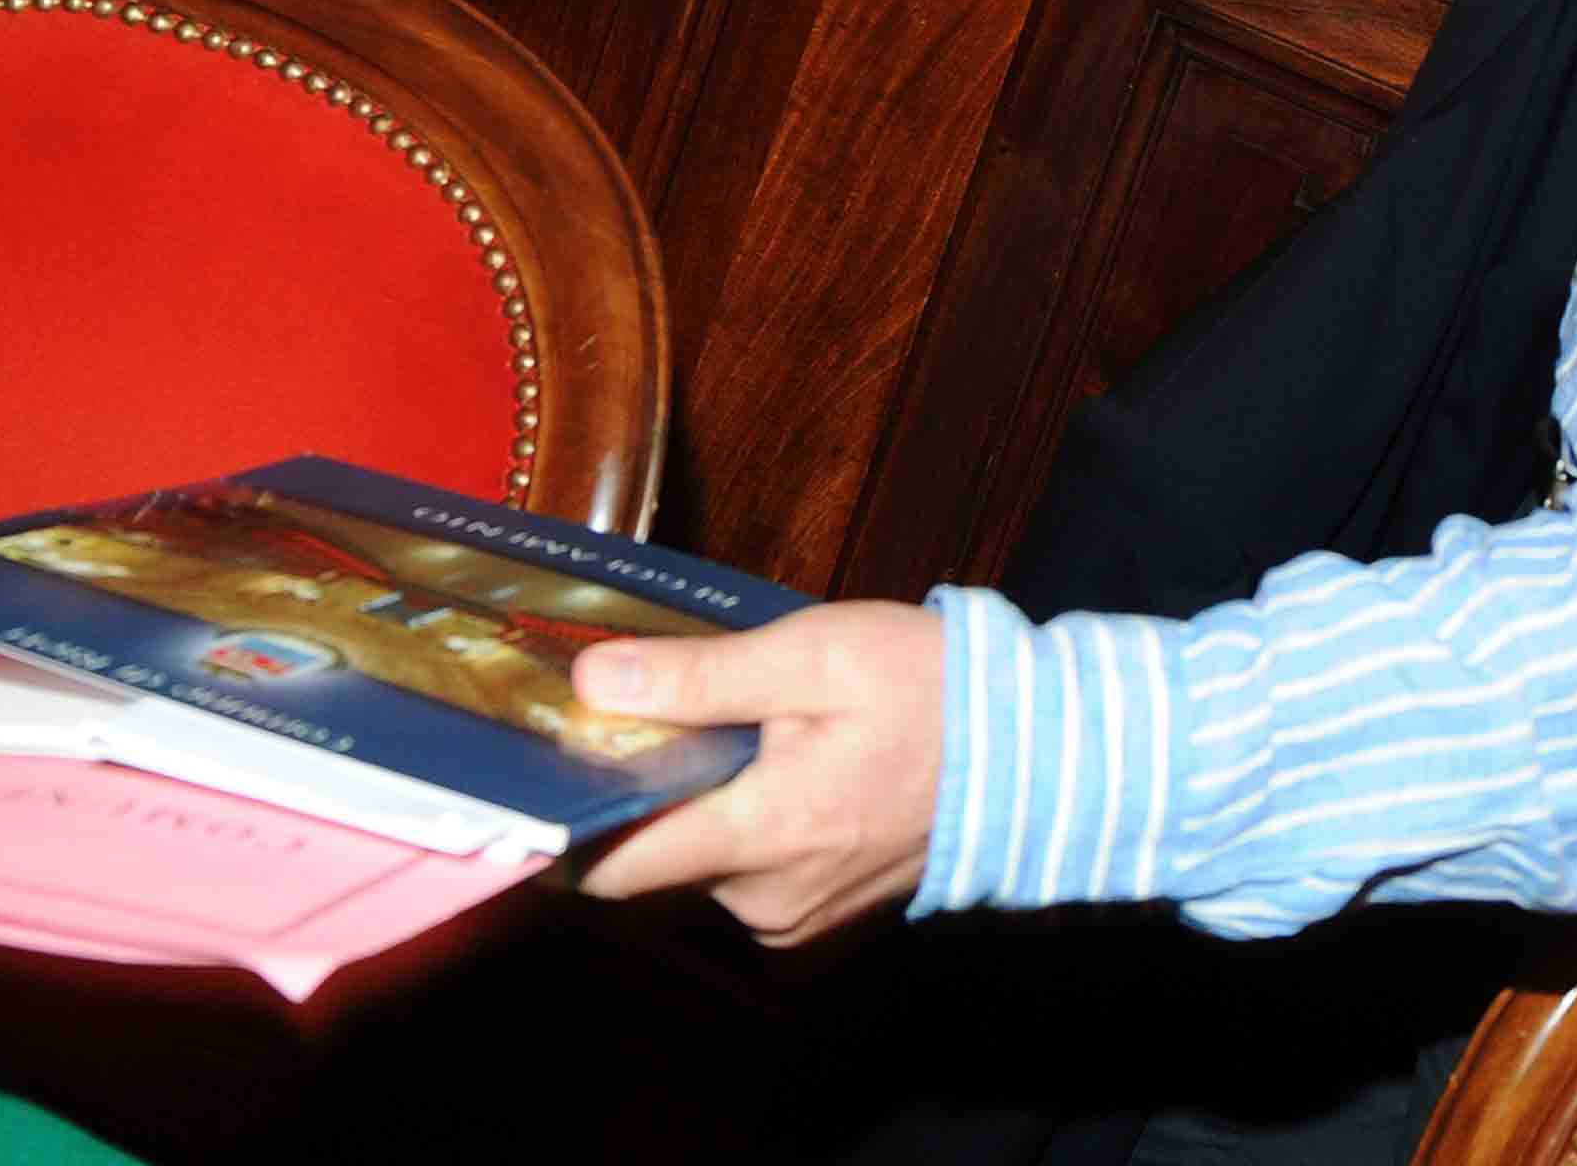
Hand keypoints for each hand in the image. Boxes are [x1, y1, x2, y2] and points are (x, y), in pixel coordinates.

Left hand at [569, 603, 941, 946]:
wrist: (1036, 750)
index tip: (540, 782)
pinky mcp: (823, 918)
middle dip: (649, 797)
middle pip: (655, 863)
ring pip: (701, 869)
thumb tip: (594, 683)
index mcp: (761, 835)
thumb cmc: (928, 692)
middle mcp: (768, 901)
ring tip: (741, 736)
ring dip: (702, 810)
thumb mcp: (813, 656)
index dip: (566, 830)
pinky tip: (782, 772)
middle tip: (663, 718)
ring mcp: (798, 919)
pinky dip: (747, 830)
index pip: (616, 871)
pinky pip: (748, 879)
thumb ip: (699, 676)